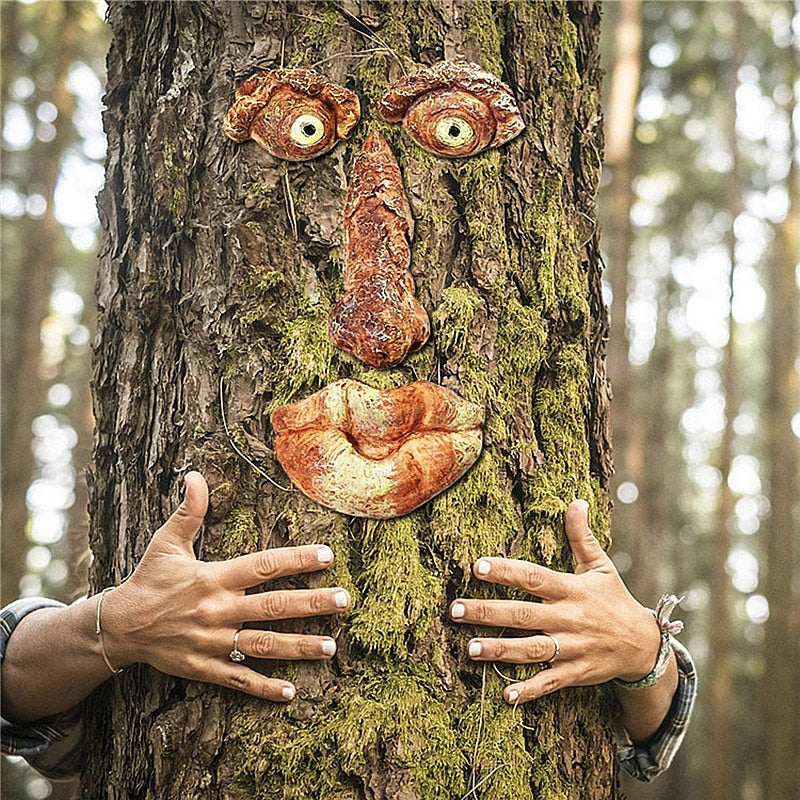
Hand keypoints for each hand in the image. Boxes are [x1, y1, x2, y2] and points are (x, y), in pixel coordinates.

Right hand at [101, 471, 349, 701]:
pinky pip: (238, 679)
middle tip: (344, 600)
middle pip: (273, 606)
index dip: (297, 560)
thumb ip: (189, 511)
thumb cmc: (149, 579)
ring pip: (264, 645)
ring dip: (299, 647)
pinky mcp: (204, 667)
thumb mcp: (167, 542)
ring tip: (331, 648)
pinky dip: (263, 688)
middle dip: (311, 604)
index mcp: (214, 578)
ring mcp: (212, 641)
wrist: (119, 626)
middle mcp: (218, 610)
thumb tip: (194, 476)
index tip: (327, 555)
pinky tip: (290, 692)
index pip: (264, 566)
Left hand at [449, 499, 660, 704]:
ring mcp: (571, 648)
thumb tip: (577, 501)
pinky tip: (505, 694)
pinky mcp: (574, 672)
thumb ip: (581, 536)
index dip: (507, 571)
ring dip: (500, 651)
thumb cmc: (613, 599)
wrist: (643, 645)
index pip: (534, 577)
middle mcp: (568, 618)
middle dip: (488, 613)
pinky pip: (549, 682)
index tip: (478, 565)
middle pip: (522, 615)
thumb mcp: (600, 566)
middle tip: (456, 610)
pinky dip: (529, 690)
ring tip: (470, 649)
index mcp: (570, 590)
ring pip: (531, 650)